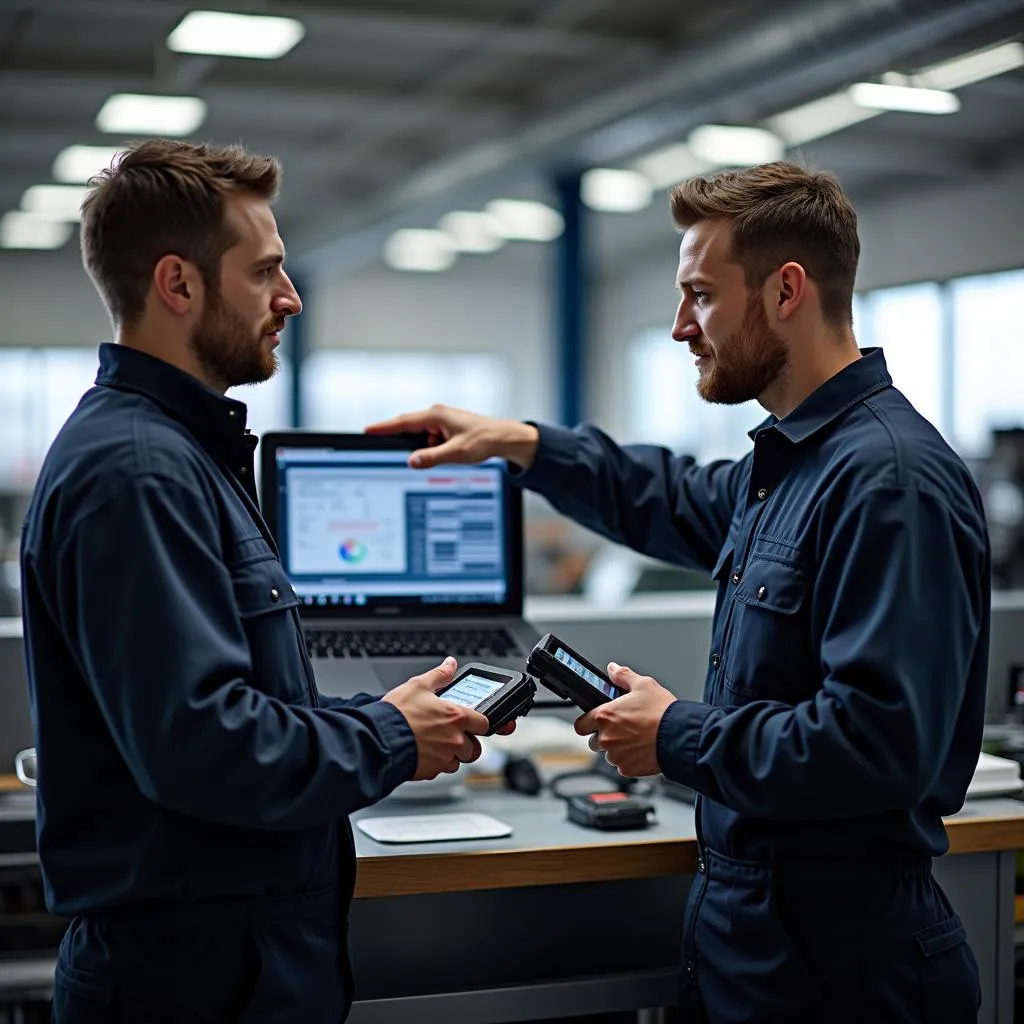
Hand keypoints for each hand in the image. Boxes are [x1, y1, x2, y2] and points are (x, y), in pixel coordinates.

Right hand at [365, 404, 539, 469]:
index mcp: (436, 416)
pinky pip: (432, 440)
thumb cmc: (483, 440)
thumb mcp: (456, 453)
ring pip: (423, 438)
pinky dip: (436, 449)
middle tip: (404, 451)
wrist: (503, 438)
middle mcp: (437, 415)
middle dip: (408, 443)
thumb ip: (432, 457)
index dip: (384, 427)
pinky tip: (450, 454)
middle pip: (410, 430)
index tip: (367, 429)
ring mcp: (442, 421)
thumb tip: (412, 460)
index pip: (403, 422)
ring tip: (449, 454)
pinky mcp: (446, 428)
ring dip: (429, 449)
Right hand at [382, 658, 490, 779]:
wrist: (378, 739)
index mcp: (457, 717)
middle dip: (465, 743)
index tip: (470, 721)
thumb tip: (450, 664)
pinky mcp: (431, 772)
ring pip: (458, 761)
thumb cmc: (397, 713)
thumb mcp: (418, 685)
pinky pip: (440, 770)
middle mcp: (455, 740)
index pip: (484, 724)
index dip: (478, 722)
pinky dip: (435, 764)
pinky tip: (422, 753)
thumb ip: (439, 675)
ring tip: (434, 744)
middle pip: (474, 747)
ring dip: (451, 755)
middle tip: (449, 734)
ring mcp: (444, 758)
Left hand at [574, 663, 677, 777]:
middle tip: (623, 729)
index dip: (588, 723)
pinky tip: (643, 750)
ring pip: (609, 755)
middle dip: (605, 736)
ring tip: (637, 739)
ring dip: (618, 749)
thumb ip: (623, 676)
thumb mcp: (643, 685)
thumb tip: (613, 669)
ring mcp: (616, 755)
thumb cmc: (662, 712)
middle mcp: (606, 738)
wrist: (680, 735)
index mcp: (605, 716)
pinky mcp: (627, 769)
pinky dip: (630, 760)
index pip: (581, 725)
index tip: (595, 722)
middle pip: (594, 742)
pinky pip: (623, 766)